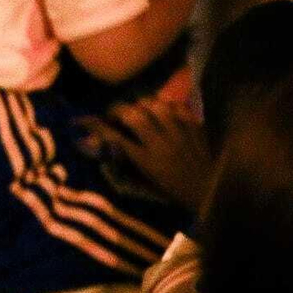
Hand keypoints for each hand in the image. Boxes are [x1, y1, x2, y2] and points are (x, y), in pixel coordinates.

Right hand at [85, 98, 211, 214]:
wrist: (208, 189)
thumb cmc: (172, 189)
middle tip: (114, 113)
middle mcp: (160, 143)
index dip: (96, 125)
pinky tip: (163, 109)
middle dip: (117, 109)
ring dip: (141, 103)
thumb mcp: (145, 178)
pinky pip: (177, 106)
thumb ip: (126, 158)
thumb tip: (102, 141)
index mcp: (145, 160)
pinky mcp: (194, 126)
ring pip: (154, 105)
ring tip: (138, 108)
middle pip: (132, 115)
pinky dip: (166, 105)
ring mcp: (179, 132)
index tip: (84, 120)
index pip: (114, 137)